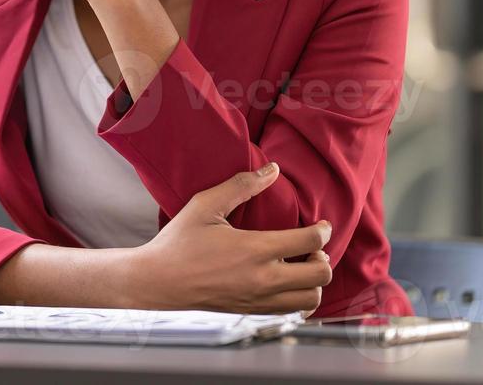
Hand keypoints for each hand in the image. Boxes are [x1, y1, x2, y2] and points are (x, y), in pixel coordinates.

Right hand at [129, 163, 332, 313]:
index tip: (321, 225)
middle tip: (309, 246)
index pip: (310, 241)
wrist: (159, 280)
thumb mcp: (205, 205)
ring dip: (314, 281)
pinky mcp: (254, 311)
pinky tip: (287, 282)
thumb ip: (240, 185)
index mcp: (255, 249)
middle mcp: (264, 279)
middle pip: (321, 273)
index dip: (323, 230)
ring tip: (299, 266)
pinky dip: (300, 297)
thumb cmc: (179, 241)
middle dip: (322, 256)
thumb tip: (272, 170)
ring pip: (312, 298)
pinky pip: (293, 311)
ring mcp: (260, 299)